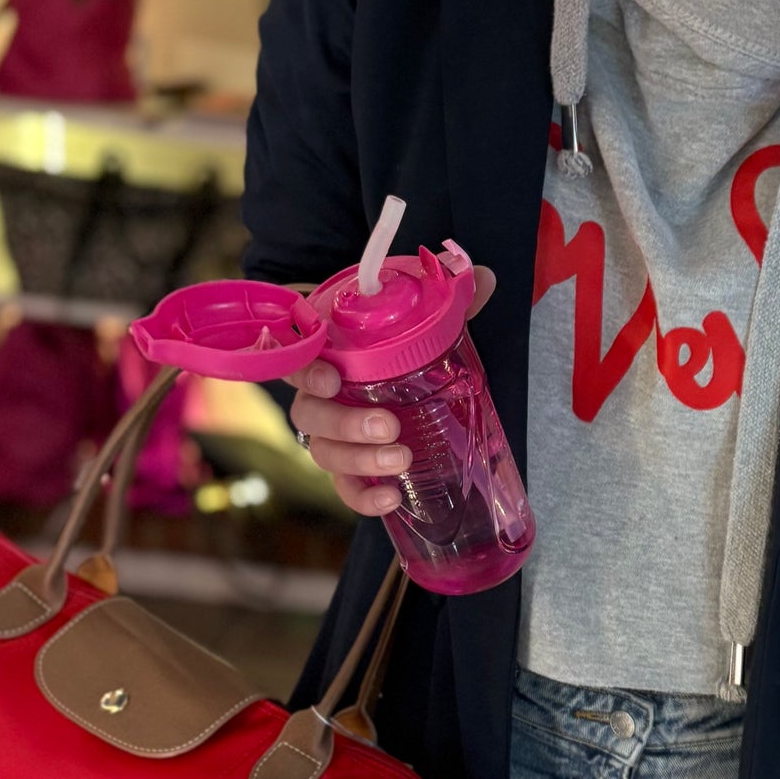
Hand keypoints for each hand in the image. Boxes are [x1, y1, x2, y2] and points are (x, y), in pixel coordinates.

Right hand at [290, 265, 496, 516]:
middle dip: (345, 425)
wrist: (406, 373)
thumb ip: (449, 298)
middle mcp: (320, 394)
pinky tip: (391, 501)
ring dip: (359, 461)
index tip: (333, 377)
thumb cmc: (402, 342)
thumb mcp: (425, 318)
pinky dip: (363, 498)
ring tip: (400, 462)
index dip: (305, 370)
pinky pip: (345, 487)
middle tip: (389, 427)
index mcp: (329, 353)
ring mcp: (333, 433)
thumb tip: (483, 277)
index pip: (296, 358)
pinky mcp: (351, 465)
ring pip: (324, 453)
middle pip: (309, 415)